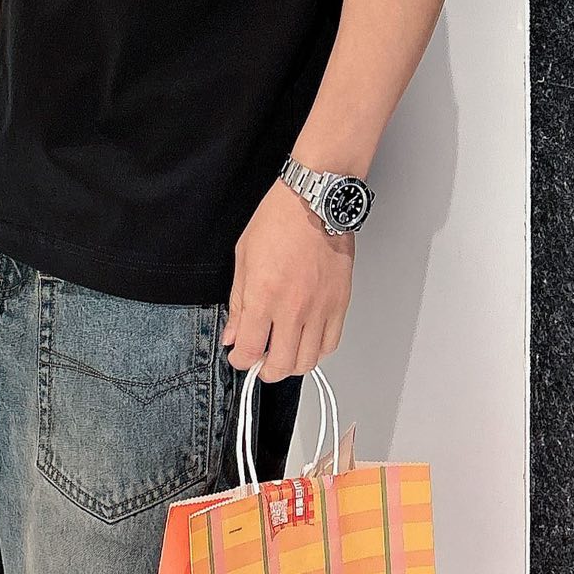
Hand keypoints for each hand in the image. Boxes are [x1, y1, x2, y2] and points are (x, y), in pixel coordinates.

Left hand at [222, 178, 354, 380]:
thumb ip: (238, 303)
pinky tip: (306, 340)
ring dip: (292, 364)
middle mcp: (293, 309)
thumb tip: (233, 335)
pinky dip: (316, 350)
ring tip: (283, 352)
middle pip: (281, 365)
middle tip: (260, 361)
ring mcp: (320, 309)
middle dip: (265, 370)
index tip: (239, 355)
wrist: (314, 202)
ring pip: (308, 360)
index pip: (250, 350)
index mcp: (264, 297)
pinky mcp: (340, 304)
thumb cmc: (278, 222)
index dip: (241, 359)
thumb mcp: (244, 259)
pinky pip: (330, 343)